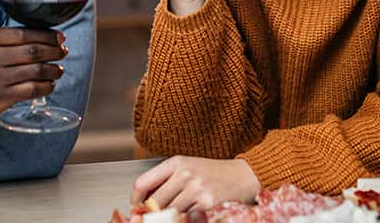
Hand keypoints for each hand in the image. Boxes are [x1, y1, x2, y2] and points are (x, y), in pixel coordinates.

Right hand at [0, 27, 65, 130]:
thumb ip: (2, 39)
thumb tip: (41, 36)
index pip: (24, 33)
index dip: (46, 35)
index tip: (59, 37)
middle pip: (32, 50)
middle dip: (54, 50)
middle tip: (63, 52)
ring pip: (35, 70)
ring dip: (53, 70)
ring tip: (59, 70)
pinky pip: (31, 90)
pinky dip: (46, 87)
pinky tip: (50, 85)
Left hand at [131, 156, 261, 212]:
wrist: (244, 175)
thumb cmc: (214, 172)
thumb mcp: (188, 167)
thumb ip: (166, 179)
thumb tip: (143, 200)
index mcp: (177, 162)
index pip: (143, 182)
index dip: (135, 199)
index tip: (135, 206)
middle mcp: (185, 174)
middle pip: (154, 202)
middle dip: (151, 214)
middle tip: (153, 217)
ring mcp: (197, 189)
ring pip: (169, 213)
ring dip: (169, 218)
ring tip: (174, 215)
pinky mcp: (208, 204)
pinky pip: (187, 218)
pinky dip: (185, 219)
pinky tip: (187, 216)